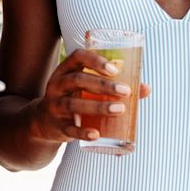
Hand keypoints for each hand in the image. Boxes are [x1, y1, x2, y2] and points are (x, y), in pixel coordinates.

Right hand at [29, 48, 151, 144]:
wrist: (44, 122)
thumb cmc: (74, 98)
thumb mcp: (86, 89)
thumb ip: (113, 86)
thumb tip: (146, 88)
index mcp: (65, 70)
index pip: (77, 57)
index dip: (95, 61)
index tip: (115, 70)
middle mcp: (57, 85)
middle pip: (77, 80)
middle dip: (103, 85)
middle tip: (126, 91)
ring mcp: (55, 105)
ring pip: (73, 104)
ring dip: (98, 106)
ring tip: (120, 110)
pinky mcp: (57, 126)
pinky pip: (70, 129)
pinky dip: (83, 132)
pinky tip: (97, 134)